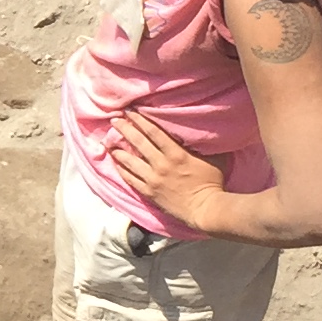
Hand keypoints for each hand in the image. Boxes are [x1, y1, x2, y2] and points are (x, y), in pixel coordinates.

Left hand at [108, 111, 227, 229]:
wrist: (206, 209)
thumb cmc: (212, 182)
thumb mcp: (211, 157)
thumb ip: (200, 144)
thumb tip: (199, 130)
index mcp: (175, 153)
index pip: (153, 132)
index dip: (140, 120)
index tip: (130, 111)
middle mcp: (161, 164)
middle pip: (138, 142)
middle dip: (124, 129)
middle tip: (114, 119)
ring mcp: (153, 179)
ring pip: (129, 161)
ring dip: (118, 150)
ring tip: (109, 142)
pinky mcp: (149, 192)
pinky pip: (130, 179)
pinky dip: (122, 170)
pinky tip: (116, 164)